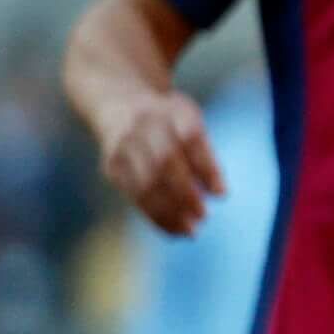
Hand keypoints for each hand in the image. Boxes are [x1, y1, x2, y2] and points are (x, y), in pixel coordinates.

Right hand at [94, 85, 227, 235]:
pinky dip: (155, 215)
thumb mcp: (189, 122)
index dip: (206, 168)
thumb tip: (219, 194)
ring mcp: (123, 146)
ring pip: (145, 184)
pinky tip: (172, 228)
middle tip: (203, 217)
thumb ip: (205, 155)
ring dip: (168, 212)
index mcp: (170, 111)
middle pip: (164, 163)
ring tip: (189, 231)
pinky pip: (134, 196)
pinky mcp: (112, 166)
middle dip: (184, 194)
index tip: (221, 195)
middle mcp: (143, 126)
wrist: (118, 103)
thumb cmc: (167, 119)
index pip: (190, 140)